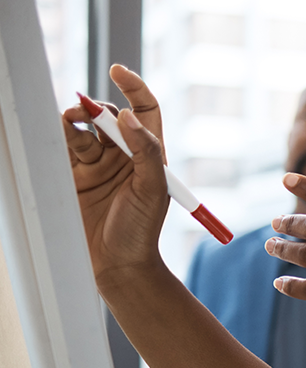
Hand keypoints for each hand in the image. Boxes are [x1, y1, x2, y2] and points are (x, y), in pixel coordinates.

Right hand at [61, 65, 169, 286]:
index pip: (145, 110)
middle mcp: (124, 155)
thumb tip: (127, 116)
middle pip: (109, 115)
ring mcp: (98, 164)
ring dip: (76, 118)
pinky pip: (65, 145)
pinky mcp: (74, 175)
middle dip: (97, 107)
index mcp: (150, 154)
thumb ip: (146, 151)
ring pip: (83, 127)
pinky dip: (60, 133)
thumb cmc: (142, 231)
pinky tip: (59, 132)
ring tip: (71, 121)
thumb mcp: (154, 191)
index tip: (119, 72)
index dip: (134, 88)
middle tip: (86, 111)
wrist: (118, 265)